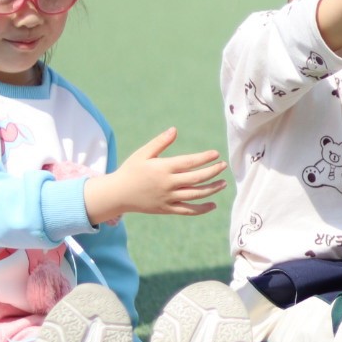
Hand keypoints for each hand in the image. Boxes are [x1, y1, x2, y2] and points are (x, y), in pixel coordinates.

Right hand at [83, 128, 226, 225]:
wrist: (117, 194)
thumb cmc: (131, 170)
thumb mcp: (142, 154)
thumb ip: (160, 142)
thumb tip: (174, 130)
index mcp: (162, 169)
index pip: (189, 162)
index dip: (204, 158)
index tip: (216, 154)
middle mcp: (167, 184)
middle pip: (196, 178)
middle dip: (213, 171)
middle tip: (224, 165)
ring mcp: (168, 198)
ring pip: (195, 195)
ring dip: (212, 189)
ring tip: (223, 183)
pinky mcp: (167, 209)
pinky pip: (188, 211)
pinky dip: (202, 209)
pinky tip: (213, 204)